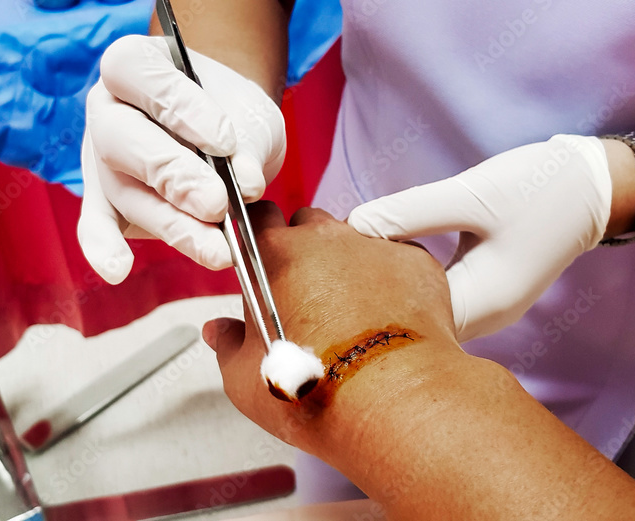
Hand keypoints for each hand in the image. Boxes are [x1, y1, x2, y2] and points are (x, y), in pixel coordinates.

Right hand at [78, 35, 286, 282]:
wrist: (227, 131)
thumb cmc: (231, 112)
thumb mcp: (251, 114)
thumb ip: (248, 143)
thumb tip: (246, 184)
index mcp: (134, 66)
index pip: (137, 73)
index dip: (178, 107)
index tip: (225, 141)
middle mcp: (107, 109)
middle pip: (120, 137)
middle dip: (172, 174)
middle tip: (217, 203)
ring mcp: (101, 159)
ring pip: (124, 191)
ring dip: (172, 224)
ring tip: (217, 249)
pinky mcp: (105, 202)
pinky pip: (96, 225)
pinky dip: (103, 248)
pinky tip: (116, 270)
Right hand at [201, 203, 458, 453]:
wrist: (390, 402)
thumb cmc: (315, 392)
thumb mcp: (244, 379)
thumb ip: (228, 344)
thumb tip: (220, 332)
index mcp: (273, 254)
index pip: (257, 216)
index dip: (259, 237)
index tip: (263, 263)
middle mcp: (324, 238)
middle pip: (308, 224)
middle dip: (305, 250)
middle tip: (308, 297)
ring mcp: (372, 245)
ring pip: (355, 240)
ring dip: (350, 265)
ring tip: (353, 313)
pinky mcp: (415, 262)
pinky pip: (398, 261)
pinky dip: (392, 282)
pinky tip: (389, 319)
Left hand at [347, 135, 612, 341]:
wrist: (596, 185)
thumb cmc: (540, 188)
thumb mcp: (470, 195)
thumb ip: (410, 212)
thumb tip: (354, 225)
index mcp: (483, 302)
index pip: (409, 316)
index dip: (369, 293)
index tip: (336, 265)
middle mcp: (485, 315)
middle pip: (415, 319)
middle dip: (376, 292)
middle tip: (336, 262)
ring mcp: (487, 305)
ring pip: (425, 306)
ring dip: (394, 284)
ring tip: (358, 256)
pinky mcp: (485, 288)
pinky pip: (438, 292)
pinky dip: (413, 276)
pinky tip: (390, 252)